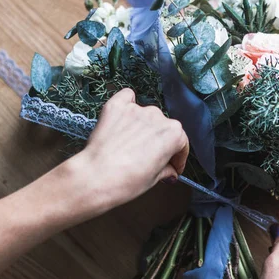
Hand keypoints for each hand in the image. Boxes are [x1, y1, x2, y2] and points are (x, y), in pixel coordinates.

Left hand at [71, 88, 188, 211]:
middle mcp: (158, 117)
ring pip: (146, 116)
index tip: (172, 166)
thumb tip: (169, 171)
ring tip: (131, 144)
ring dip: (143, 127)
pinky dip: (128, 105)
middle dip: (159, 142)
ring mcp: (137, 110)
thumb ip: (166, 170)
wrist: (97, 177)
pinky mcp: (117, 106)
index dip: (177, 158)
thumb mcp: (154, 179)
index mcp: (174, 134)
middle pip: (163, 129)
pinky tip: (123, 118)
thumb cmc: (127, 181)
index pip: (181, 144)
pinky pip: (127, 97)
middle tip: (149, 158)